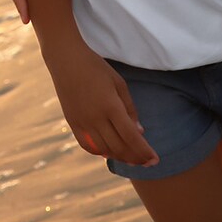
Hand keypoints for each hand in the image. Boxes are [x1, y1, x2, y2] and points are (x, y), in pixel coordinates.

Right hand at [47, 44, 156, 166]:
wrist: (65, 59)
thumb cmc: (96, 68)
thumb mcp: (119, 84)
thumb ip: (130, 109)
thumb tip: (140, 132)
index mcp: (111, 106)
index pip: (131, 137)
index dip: (145, 151)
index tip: (155, 160)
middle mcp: (95, 117)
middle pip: (119, 147)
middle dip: (136, 158)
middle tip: (147, 162)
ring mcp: (82, 121)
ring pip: (104, 149)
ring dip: (120, 157)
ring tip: (132, 158)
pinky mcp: (72, 122)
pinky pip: (87, 145)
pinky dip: (100, 152)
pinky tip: (109, 152)